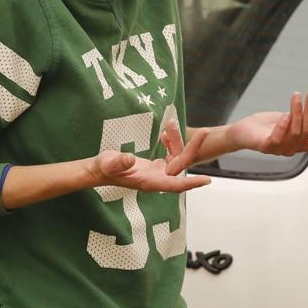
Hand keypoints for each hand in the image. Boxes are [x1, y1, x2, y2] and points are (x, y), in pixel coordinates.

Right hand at [91, 119, 211, 192]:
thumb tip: (130, 158)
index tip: (208, 180)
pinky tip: (165, 133)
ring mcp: (158, 173)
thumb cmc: (103, 168)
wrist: (99, 169)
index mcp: (150, 182)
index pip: (175, 185)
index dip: (192, 183)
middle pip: (182, 165)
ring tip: (170, 123)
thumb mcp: (109, 164)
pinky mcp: (156, 167)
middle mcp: (158, 179)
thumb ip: (119, 162)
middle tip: (204, 131)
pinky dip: (171, 143)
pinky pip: (171, 155)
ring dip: (177, 140)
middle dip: (193, 148)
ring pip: (177, 157)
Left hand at [227, 89, 307, 156]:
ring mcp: (279, 149)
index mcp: (300, 142)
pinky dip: (283, 126)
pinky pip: (277, 138)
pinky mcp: (265, 146)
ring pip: (295, 131)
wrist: (241, 132)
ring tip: (296, 95)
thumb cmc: (266, 125)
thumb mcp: (290, 116)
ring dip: (296, 112)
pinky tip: (285, 115)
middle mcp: (292, 148)